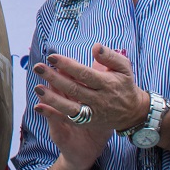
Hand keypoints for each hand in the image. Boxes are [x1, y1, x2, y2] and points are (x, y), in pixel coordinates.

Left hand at [34, 45, 148, 133]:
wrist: (132, 112)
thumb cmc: (124, 85)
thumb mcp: (124, 68)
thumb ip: (110, 56)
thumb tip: (95, 46)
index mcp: (107, 84)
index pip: (84, 74)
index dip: (68, 65)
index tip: (52, 57)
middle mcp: (99, 99)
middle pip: (74, 89)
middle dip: (54, 78)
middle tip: (37, 68)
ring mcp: (93, 113)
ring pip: (70, 107)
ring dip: (52, 98)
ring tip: (37, 88)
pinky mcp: (88, 122)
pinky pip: (69, 119)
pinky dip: (53, 114)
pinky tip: (39, 107)